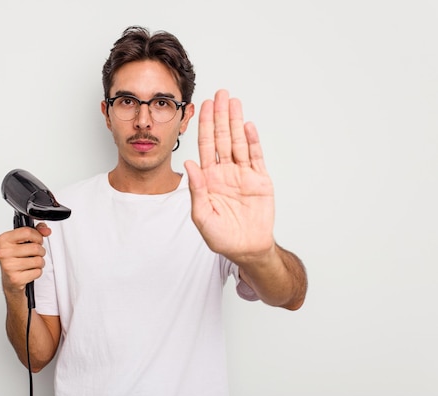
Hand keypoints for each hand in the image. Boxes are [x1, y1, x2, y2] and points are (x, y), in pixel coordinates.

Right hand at [0, 223, 51, 293]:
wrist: (9, 279)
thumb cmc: (15, 258)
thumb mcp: (22, 241)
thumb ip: (36, 231)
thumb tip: (46, 230)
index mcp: (4, 240)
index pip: (27, 232)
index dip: (37, 236)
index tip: (37, 240)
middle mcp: (4, 252)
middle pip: (35, 247)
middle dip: (40, 251)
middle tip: (35, 254)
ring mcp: (9, 266)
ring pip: (38, 260)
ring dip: (40, 262)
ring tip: (32, 263)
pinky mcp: (16, 278)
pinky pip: (37, 272)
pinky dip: (37, 272)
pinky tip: (30, 271)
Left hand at [184, 89, 274, 262]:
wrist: (246, 248)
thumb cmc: (221, 237)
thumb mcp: (202, 216)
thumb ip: (196, 190)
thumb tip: (188, 165)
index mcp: (209, 178)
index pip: (205, 146)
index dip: (203, 125)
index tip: (202, 106)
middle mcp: (225, 172)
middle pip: (221, 138)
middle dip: (220, 116)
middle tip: (220, 94)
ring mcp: (243, 174)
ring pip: (238, 142)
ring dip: (235, 122)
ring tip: (233, 102)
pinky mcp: (260, 180)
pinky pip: (256, 156)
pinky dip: (253, 141)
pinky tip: (247, 126)